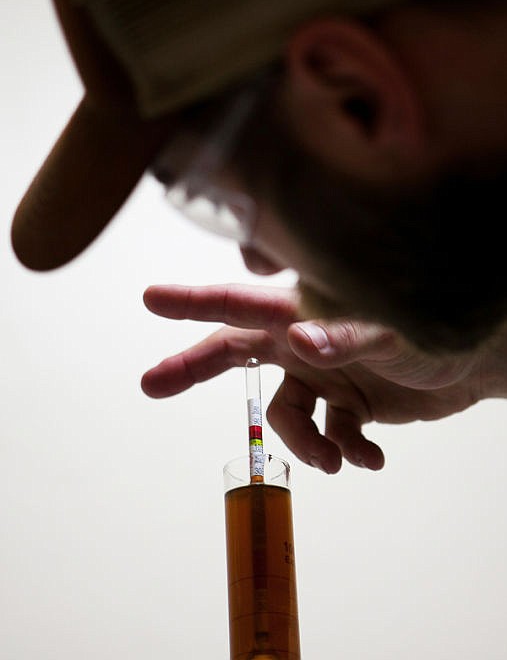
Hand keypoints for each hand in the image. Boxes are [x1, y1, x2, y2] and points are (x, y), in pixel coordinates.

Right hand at [141, 283, 495, 472]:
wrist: (473, 360)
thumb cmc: (433, 327)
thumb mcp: (391, 331)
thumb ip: (346, 336)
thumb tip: (301, 342)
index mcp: (306, 313)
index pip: (242, 305)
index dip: (194, 302)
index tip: (153, 299)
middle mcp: (304, 342)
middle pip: (235, 353)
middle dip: (193, 367)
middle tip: (152, 382)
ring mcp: (323, 375)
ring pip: (287, 417)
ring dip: (306, 446)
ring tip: (337, 460)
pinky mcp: (346, 405)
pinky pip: (328, 437)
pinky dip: (346, 451)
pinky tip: (371, 457)